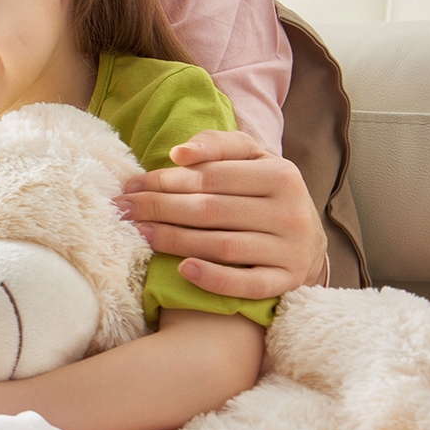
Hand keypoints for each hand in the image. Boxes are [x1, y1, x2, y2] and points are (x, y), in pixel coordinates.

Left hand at [120, 130, 326, 298]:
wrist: (305, 240)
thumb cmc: (262, 191)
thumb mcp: (250, 158)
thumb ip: (217, 144)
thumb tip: (179, 153)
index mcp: (282, 175)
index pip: (212, 176)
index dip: (166, 180)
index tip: (132, 185)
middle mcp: (291, 212)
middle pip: (212, 210)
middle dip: (160, 208)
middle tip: (124, 210)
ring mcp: (292, 250)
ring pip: (223, 246)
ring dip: (175, 240)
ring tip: (140, 234)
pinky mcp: (287, 281)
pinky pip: (248, 285)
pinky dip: (214, 279)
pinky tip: (183, 270)